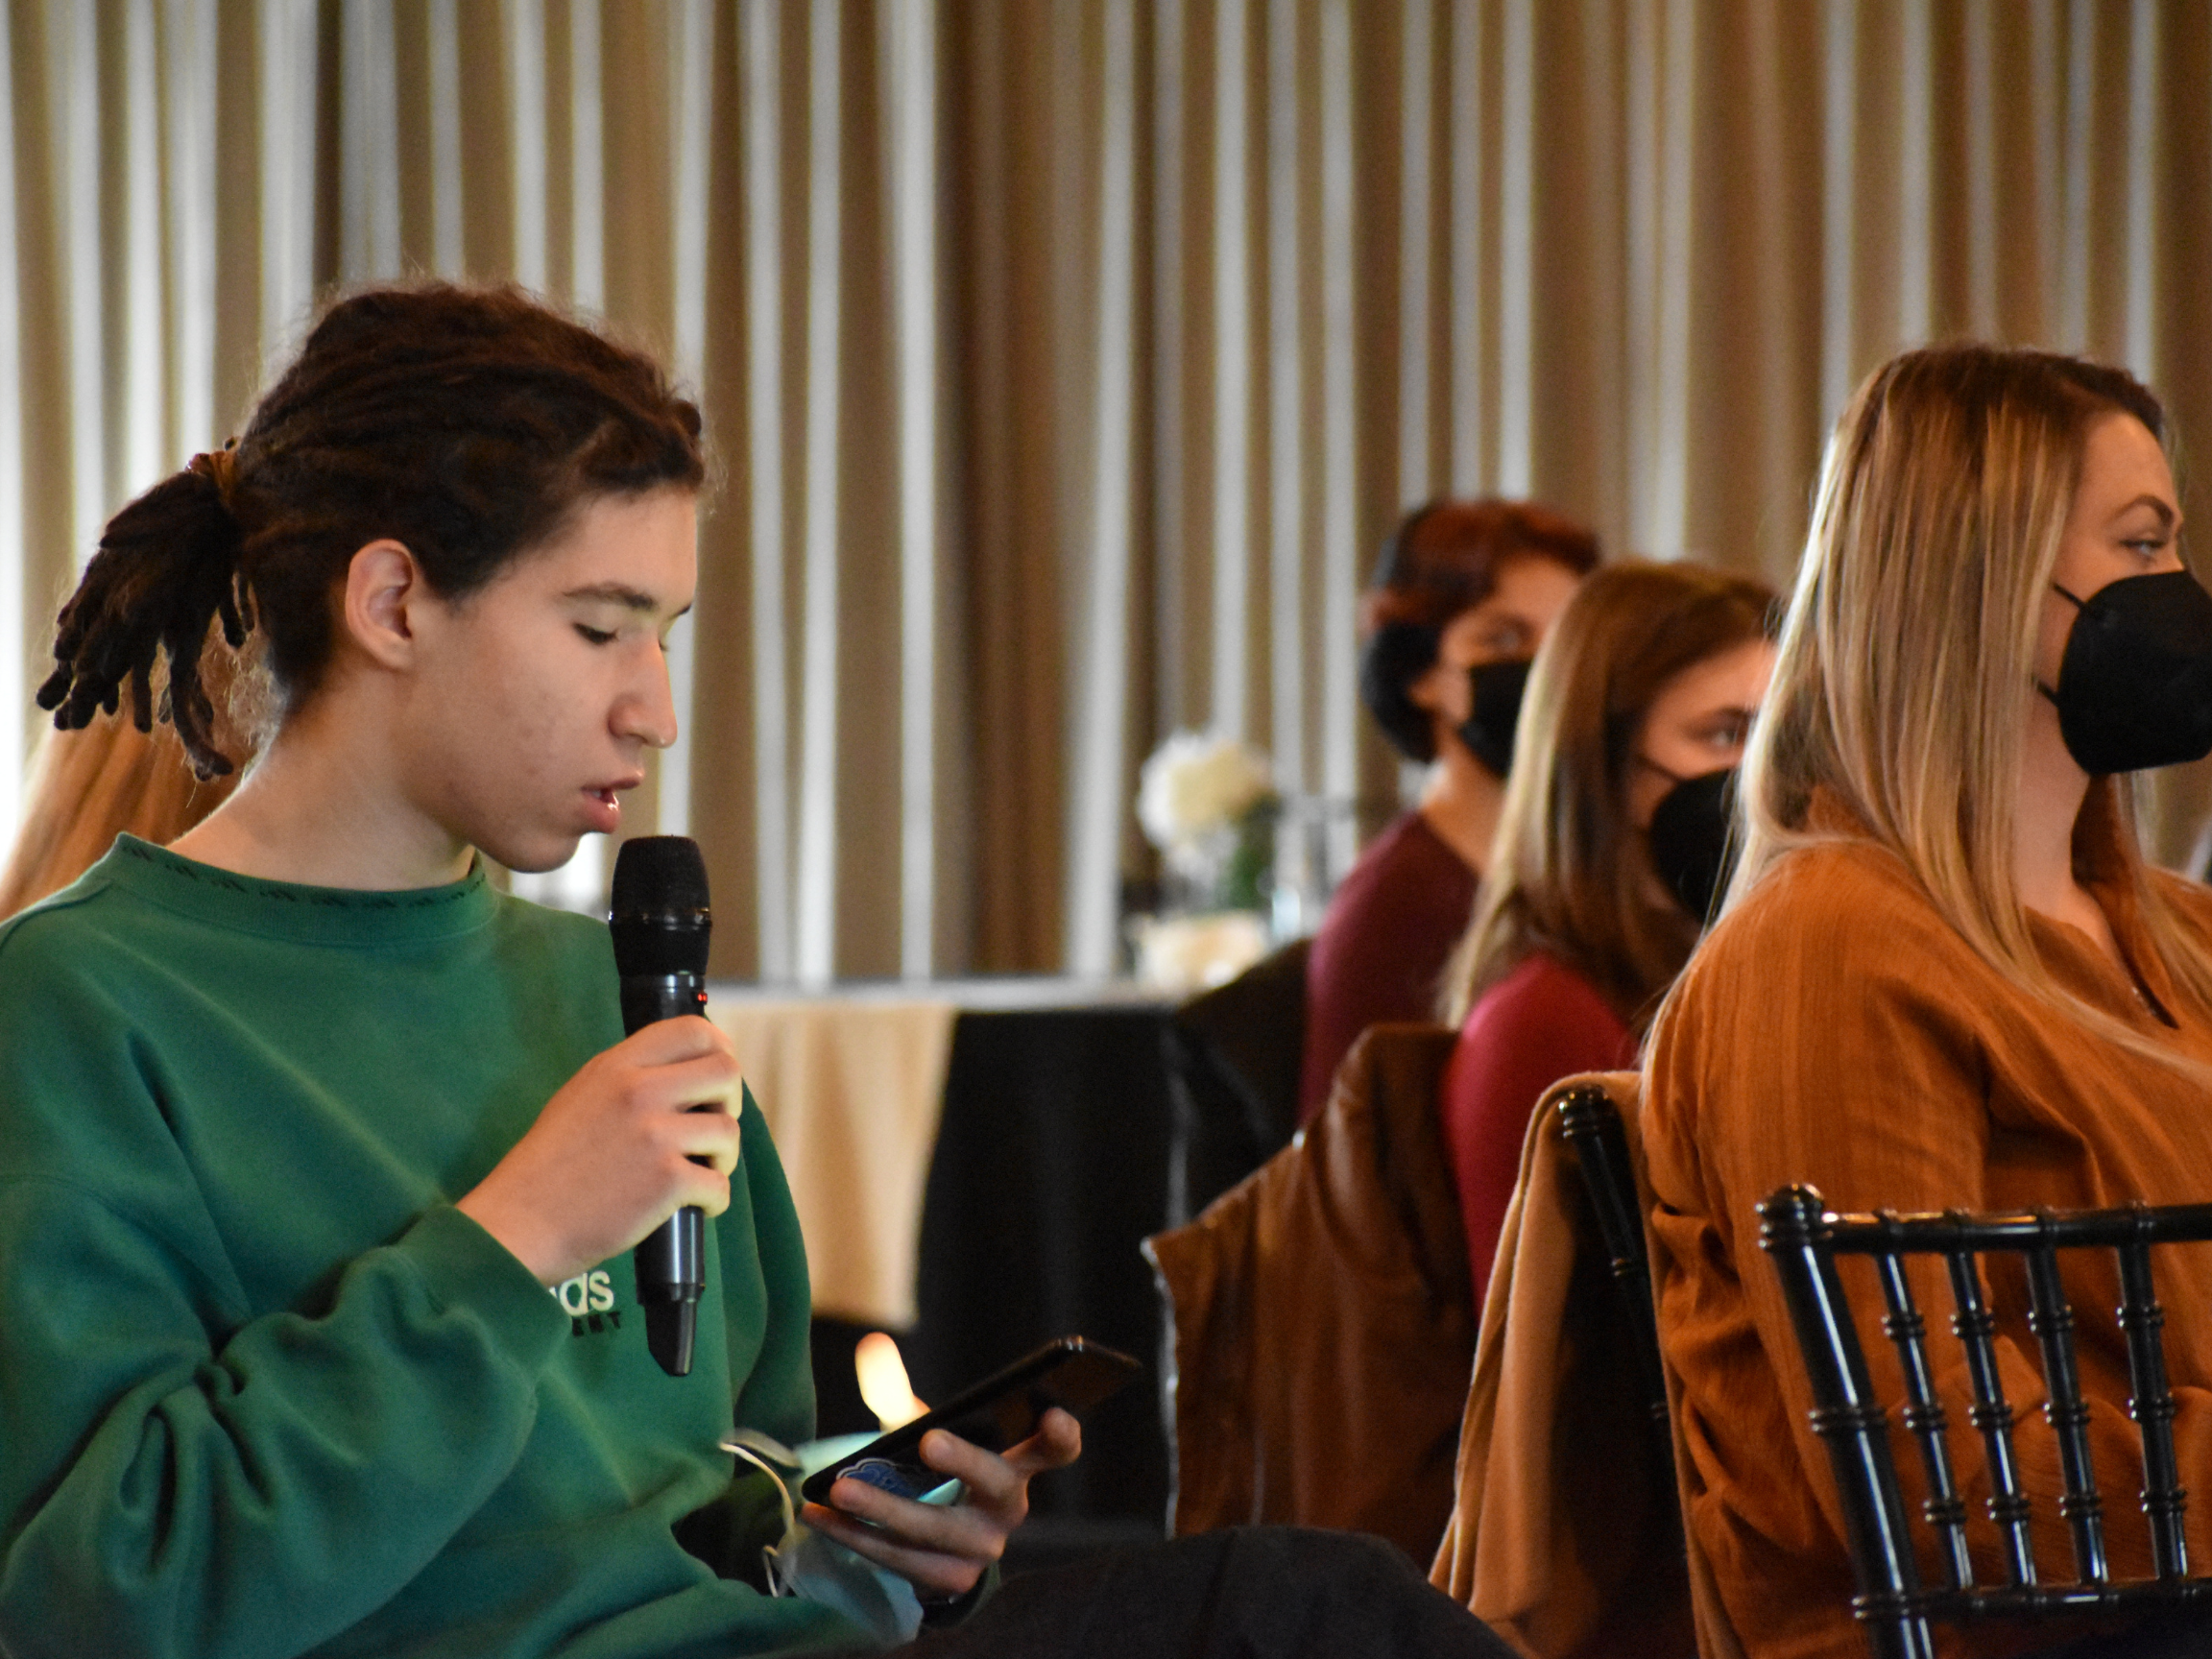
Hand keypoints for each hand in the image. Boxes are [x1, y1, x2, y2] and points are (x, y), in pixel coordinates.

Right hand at [457, 1016, 743, 1284]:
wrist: (520, 1224)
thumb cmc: (549, 1168)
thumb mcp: (581, 1097)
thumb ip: (629, 1077)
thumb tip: (685, 1071)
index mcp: (617, 1066)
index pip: (693, 1030)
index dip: (720, 1049)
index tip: (719, 1076)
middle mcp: (638, 1091)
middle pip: (726, 1073)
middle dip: (729, 1103)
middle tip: (712, 1130)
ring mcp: (655, 1134)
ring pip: (728, 1132)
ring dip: (722, 1158)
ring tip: (699, 1173)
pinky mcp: (666, 1180)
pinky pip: (719, 1185)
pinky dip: (714, 1201)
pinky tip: (695, 1206)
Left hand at [800, 1409, 1082, 1600]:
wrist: (936, 1549)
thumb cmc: (938, 1475)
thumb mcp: (927, 1431)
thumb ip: (900, 1394)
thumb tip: (872, 1345)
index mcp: (1018, 1464)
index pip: (1056, 1449)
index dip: (1061, 1434)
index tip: (1053, 1412)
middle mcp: (1008, 1508)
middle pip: (995, 1483)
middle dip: (965, 1461)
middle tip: (929, 1440)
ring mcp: (982, 1551)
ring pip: (934, 1529)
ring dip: (883, 1509)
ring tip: (838, 1490)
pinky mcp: (948, 1581)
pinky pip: (900, 1559)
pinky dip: (856, 1536)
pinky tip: (820, 1517)